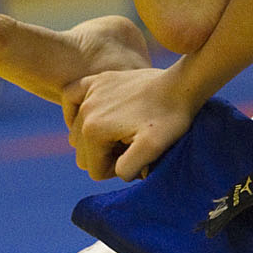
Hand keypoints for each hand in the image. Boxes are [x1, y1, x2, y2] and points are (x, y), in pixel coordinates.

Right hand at [62, 64, 195, 180]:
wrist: (181, 86)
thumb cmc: (170, 119)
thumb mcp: (153, 148)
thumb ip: (128, 167)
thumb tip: (116, 172)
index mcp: (94, 131)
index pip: (94, 171)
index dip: (117, 170)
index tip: (137, 157)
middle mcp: (85, 111)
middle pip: (84, 154)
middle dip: (106, 156)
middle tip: (132, 146)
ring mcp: (90, 93)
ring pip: (78, 133)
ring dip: (98, 138)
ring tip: (124, 131)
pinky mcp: (96, 81)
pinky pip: (71, 98)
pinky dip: (77, 111)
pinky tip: (96, 115)